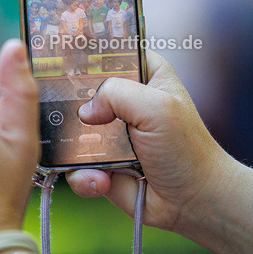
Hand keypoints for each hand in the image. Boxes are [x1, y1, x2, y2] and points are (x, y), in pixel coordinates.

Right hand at [67, 51, 230, 234]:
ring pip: (71, 131)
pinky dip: (84, 176)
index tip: (60, 55)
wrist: (193, 202)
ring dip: (75, 148)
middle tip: (62, 113)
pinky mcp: (100, 164)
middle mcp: (123, 101)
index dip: (84, 53)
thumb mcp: (156, 107)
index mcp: (143, 74)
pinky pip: (74, 166)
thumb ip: (117, 93)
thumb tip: (84, 111)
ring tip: (94, 161)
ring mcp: (109, 134)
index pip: (108, 51)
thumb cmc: (186, 149)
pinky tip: (102, 181)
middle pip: (79, 91)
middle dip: (69, 104)